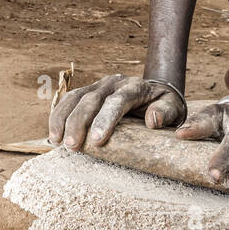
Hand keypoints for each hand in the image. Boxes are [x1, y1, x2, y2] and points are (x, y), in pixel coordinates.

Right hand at [48, 74, 187, 149]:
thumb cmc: (164, 106)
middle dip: (79, 123)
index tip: (96, 142)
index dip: (105, 120)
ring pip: (75, 97)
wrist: (155, 92)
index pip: (117, 101)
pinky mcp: (87, 92)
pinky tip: (54, 134)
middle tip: (72, 146)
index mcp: (135, 87)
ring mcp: (98, 85)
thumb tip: (153, 120)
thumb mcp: (174, 108)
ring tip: (57, 141)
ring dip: (63, 118)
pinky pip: (69, 100)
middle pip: (91, 99)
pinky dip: (58, 115)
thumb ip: (166, 111)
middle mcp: (113, 83)